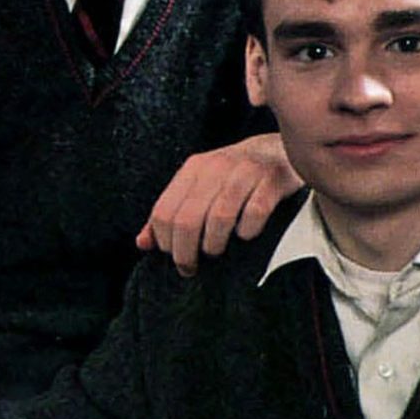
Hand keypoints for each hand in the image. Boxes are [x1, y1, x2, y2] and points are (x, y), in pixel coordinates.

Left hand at [136, 133, 298, 274]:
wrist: (277, 150)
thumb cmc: (233, 176)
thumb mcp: (197, 187)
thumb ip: (170, 212)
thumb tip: (143, 243)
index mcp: (193, 169)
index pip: (164, 212)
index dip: (165, 242)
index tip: (174, 258)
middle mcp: (216, 167)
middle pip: (188, 219)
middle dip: (185, 252)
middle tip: (190, 267)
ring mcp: (245, 172)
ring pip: (219, 218)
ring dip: (213, 244)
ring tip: (215, 251)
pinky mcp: (272, 180)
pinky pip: (255, 213)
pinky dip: (247, 231)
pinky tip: (245, 235)